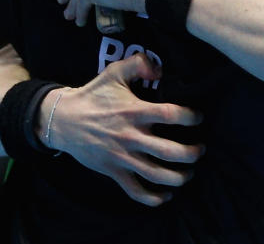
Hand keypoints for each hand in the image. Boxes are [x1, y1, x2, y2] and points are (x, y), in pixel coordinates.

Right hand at [41, 53, 202, 205]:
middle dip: (192, 153)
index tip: (197, 117)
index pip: (170, 115)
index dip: (189, 117)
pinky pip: (135, 191)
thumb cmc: (93, 95)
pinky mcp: (113, 171)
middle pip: (170, 151)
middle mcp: (130, 136)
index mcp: (133, 111)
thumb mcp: (114, 72)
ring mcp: (122, 156)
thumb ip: (138, 64)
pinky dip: (153, 198)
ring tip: (189, 173)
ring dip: (179, 178)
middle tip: (200, 150)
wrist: (63, 119)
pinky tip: (166, 196)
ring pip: (157, 175)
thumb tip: (159, 70)